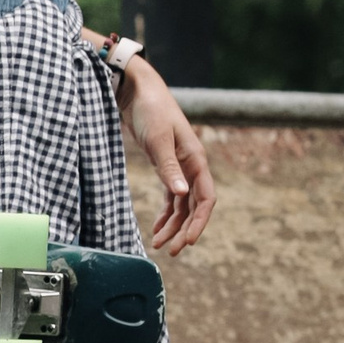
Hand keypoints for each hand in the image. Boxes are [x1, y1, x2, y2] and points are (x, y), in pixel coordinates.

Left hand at [123, 63, 216, 254]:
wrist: (137, 91)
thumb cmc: (151, 110)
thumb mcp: (158, 139)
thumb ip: (169, 168)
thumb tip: (182, 195)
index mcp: (196, 160)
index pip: (206, 198)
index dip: (200, 221)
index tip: (190, 241)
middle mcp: (192, 166)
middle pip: (194, 207)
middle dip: (185, 230)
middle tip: (171, 251)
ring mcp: (180, 168)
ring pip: (183, 205)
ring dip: (174, 225)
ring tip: (160, 244)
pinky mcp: (166, 167)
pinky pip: (172, 197)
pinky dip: (166, 214)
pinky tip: (157, 227)